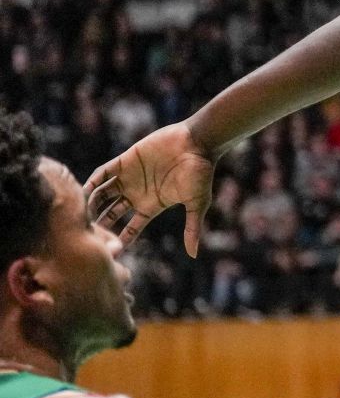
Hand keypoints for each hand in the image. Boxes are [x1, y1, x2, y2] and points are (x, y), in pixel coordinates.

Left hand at [85, 122, 216, 255]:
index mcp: (152, 205)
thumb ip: (192, 228)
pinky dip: (93, 181)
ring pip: (103, 194)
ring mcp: (130, 177)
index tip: (108, 252)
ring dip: (92, 204)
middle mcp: (138, 193)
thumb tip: (194, 255)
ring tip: (81, 215)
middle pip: (111, 213)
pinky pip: (103, 173)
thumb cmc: (201, 172)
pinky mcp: (125, 160)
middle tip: (87, 235)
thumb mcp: (197, 203)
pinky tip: (85, 191)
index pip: (130, 228)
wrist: (198, 142)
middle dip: (99, 224)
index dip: (119, 239)